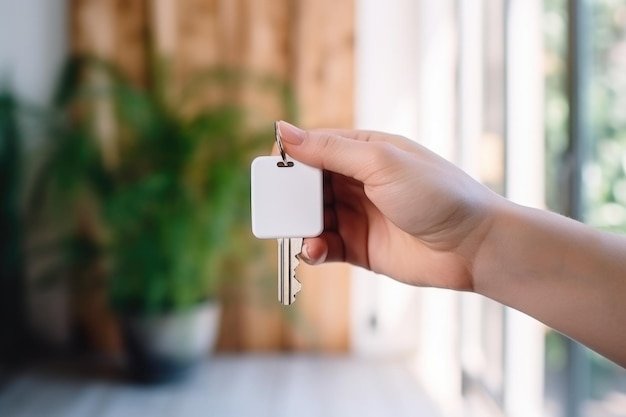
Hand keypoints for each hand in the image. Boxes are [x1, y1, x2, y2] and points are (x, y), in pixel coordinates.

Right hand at [276, 121, 502, 290]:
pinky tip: (314, 251)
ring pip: (312, 217)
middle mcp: (357, 182)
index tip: (269, 171)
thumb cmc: (436, 194)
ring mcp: (357, 215)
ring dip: (300, 225)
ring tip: (302, 234)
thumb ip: (331, 150)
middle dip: (291, 197)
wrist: (473, 245)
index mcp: (363, 151)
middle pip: (308, 184)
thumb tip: (284, 130)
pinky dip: (314, 249)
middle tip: (281, 209)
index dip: (289, 158)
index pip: (314, 147)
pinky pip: (325, 246)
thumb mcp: (381, 163)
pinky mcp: (359, 247)